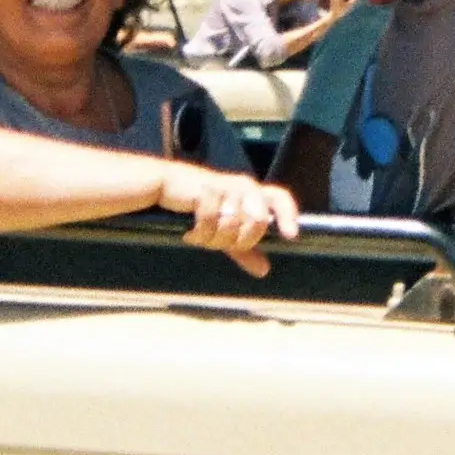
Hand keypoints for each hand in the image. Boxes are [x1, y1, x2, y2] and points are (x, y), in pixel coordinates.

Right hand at [155, 163, 301, 277]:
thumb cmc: (194, 208)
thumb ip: (243, 249)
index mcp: (252, 194)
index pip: (279, 198)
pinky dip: (199, 232)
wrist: (163, 186)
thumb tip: (264, 270)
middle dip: (237, 239)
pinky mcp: (208, 188)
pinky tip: (188, 227)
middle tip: (215, 239)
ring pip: (233, 226)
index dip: (287, 215)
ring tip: (198, 231)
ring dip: (213, 238)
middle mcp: (244, 186)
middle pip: (258, 222)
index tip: (290, 235)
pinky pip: (212, 222)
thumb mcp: (221, 232)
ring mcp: (226, 185)